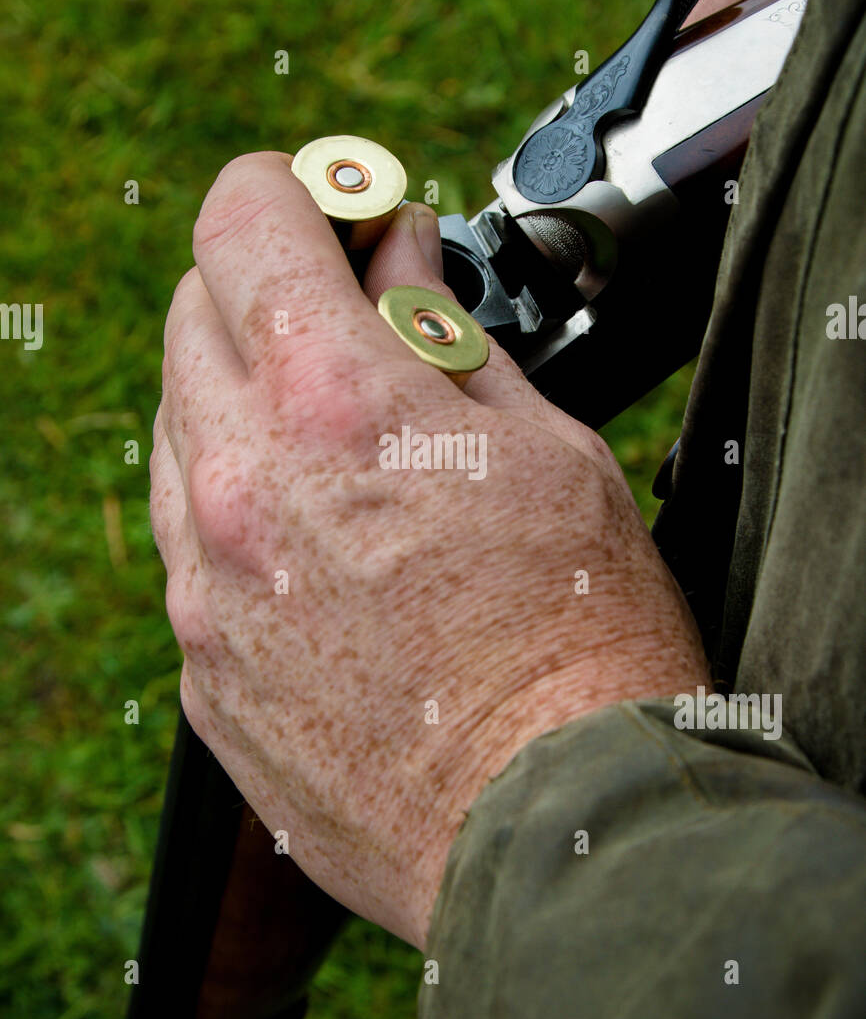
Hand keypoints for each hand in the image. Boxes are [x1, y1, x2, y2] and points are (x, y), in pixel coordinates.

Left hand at [151, 151, 709, 948]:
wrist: (556, 829)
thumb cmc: (583, 643)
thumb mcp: (548, 448)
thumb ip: (447, 336)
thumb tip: (399, 256)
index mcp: (334, 403)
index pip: (242, 221)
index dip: (287, 190)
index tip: (330, 208)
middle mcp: (241, 486)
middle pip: (189, 317)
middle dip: (261, 293)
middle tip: (348, 324)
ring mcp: (204, 587)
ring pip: (175, 431)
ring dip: (242, 404)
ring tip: (345, 452)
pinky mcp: (202, 669)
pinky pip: (190, 545)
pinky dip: (237, 511)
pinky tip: (323, 548)